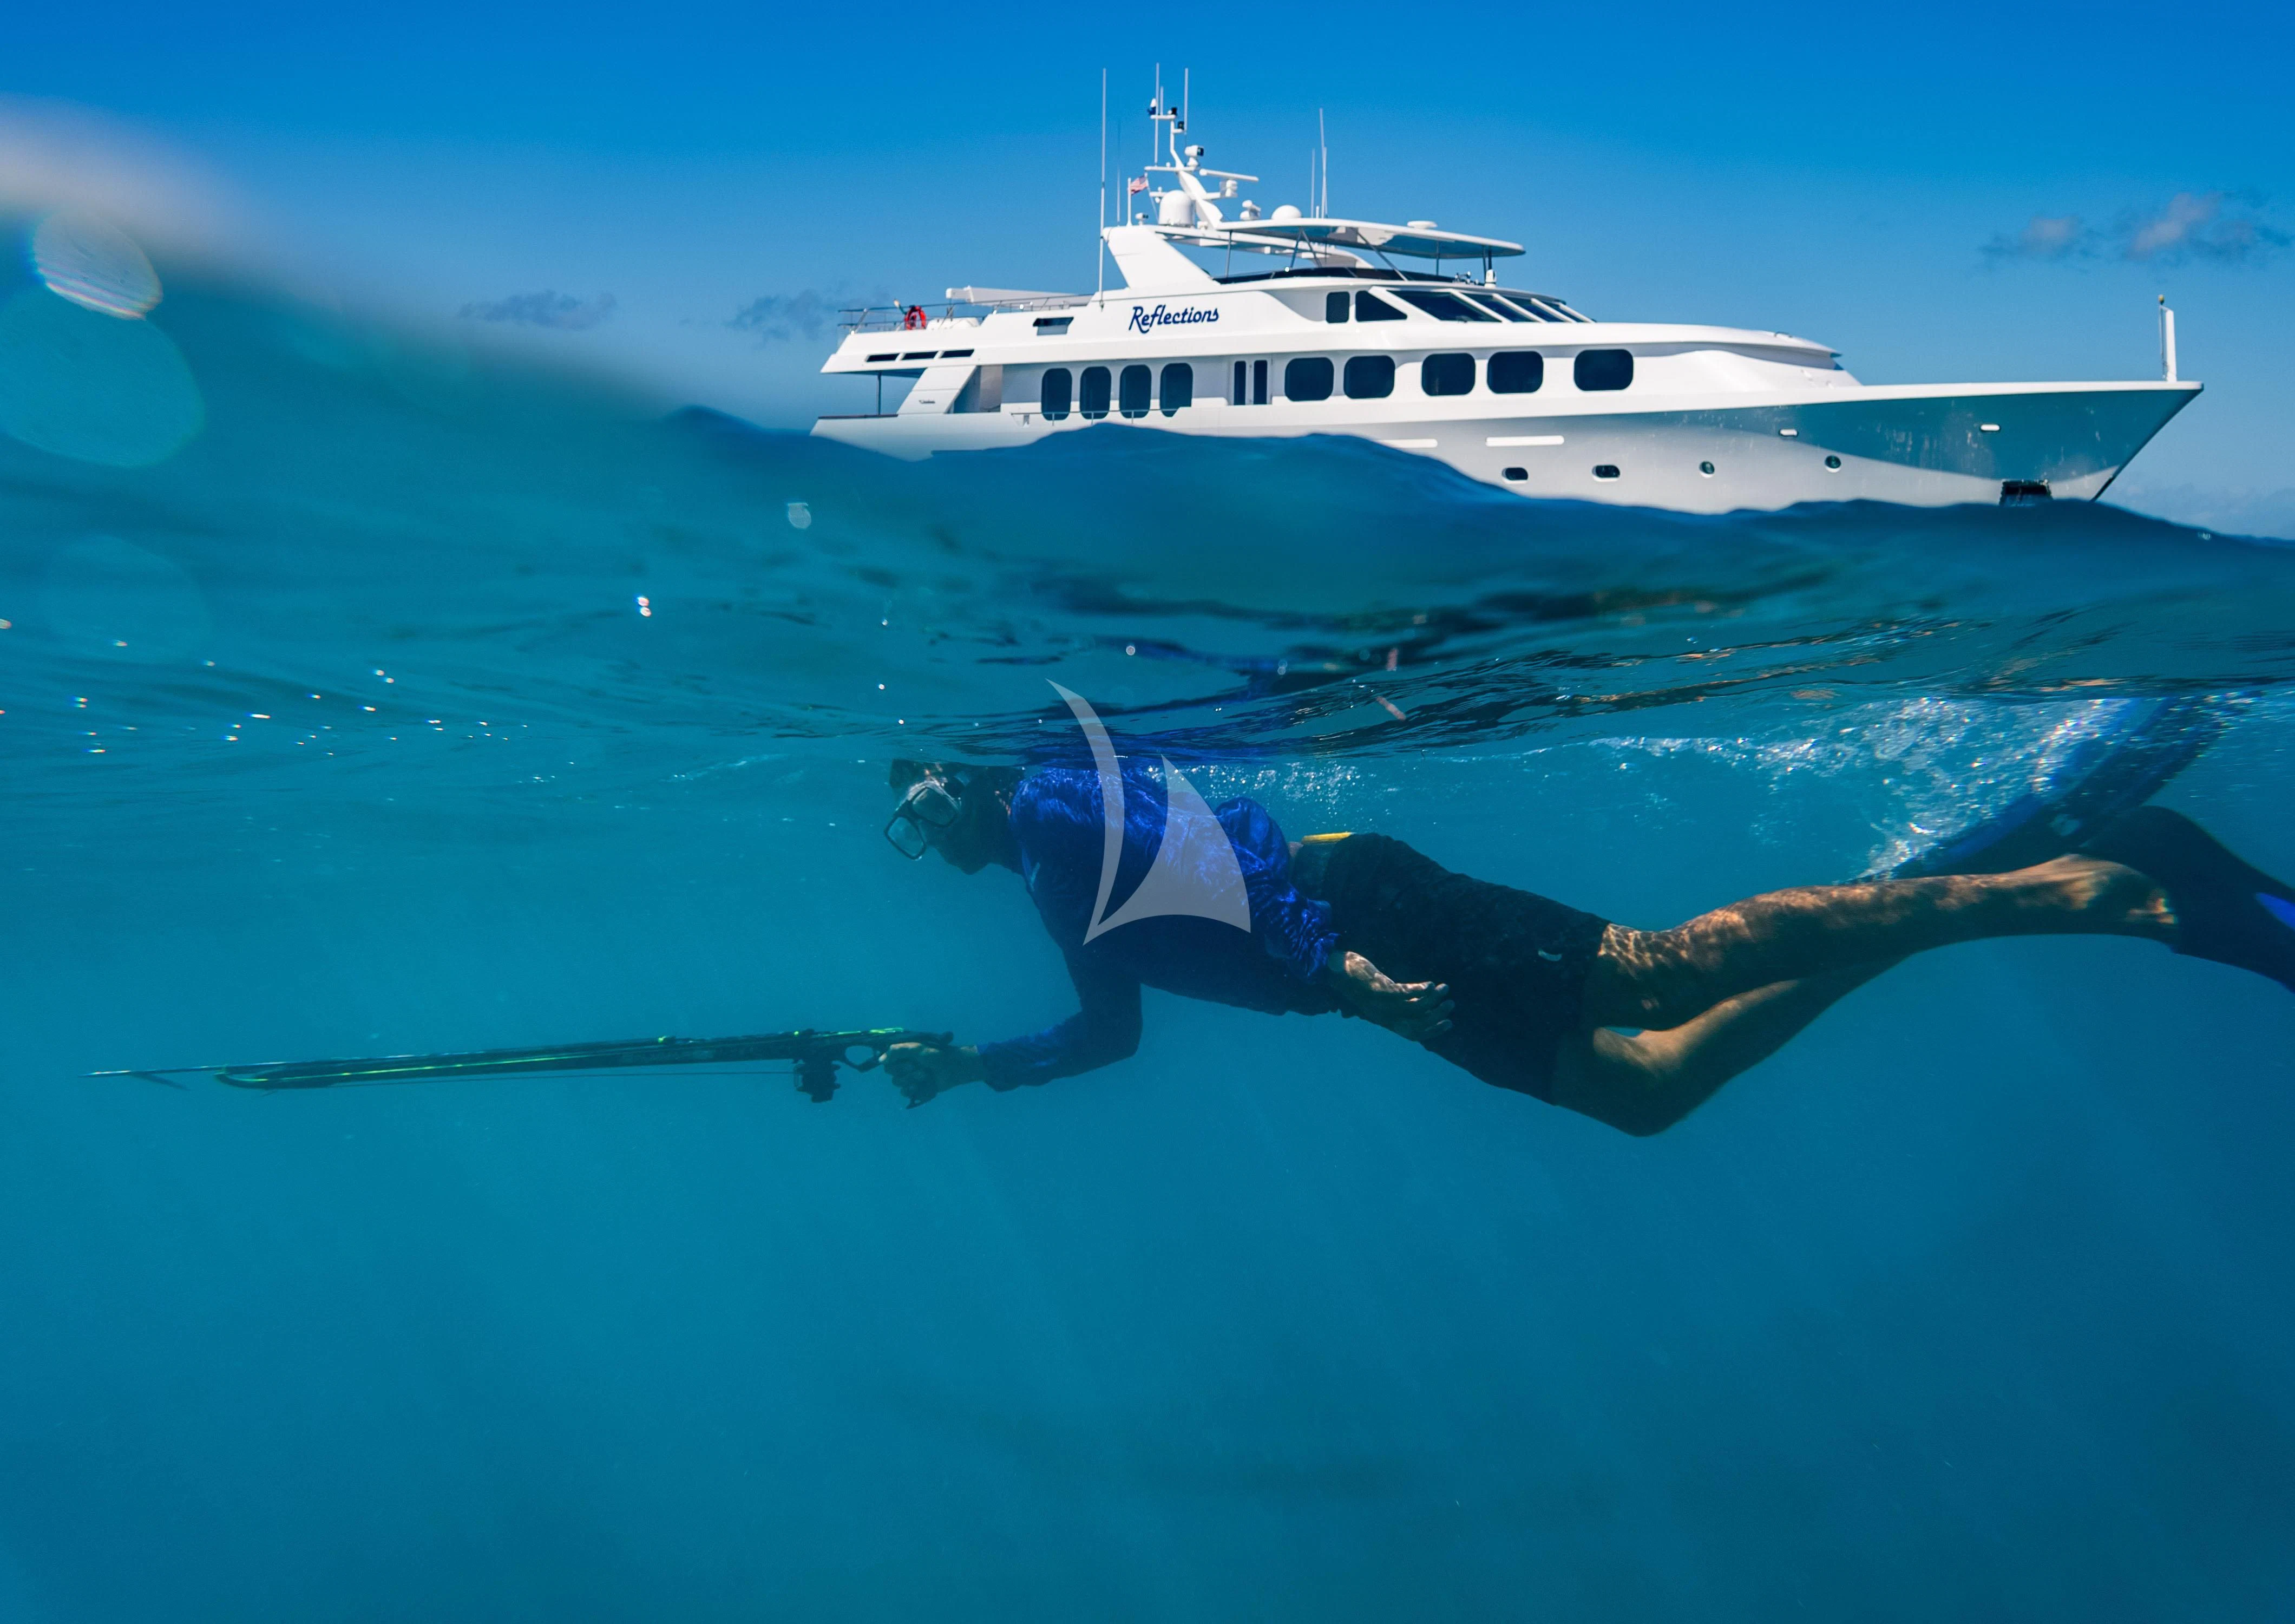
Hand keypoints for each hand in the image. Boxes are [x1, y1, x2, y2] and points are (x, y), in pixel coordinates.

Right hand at [881, 1041, 984, 1106]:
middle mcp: (904, 1067)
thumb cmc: (937, 1055)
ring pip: (898, 1084)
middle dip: (907, 1073)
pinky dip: (913, 1090)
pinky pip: (906, 1093)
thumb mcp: (917, 1049)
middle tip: (921, 1069)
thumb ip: (898, 1051)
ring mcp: (909, 1078)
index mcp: (903, 1056)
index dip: (896, 1065)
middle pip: (892, 1075)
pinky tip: (922, 1086)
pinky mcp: (916, 1089)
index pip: (887, 1064)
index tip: (909, 1063)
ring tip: (925, 1076)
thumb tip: (880, 1060)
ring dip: (912, 1080)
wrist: (953, 1068)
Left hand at [1326, 950, 1453, 1043]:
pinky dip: (1419, 990)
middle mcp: (1384, 1015)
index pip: (1413, 1033)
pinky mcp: (1379, 989)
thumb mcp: (1379, 996)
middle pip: (1416, 1023)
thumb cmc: (1358, 981)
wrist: (1337, 970)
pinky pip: (1404, 993)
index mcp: (1385, 1020)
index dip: (1432, 1031)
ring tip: (1445, 988)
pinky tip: (1430, 984)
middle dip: (1437, 1015)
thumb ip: (1395, 1001)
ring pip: (1414, 1008)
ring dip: (1433, 1000)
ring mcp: (1381, 1003)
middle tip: (1451, 1004)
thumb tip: (1418, 1001)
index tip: (1449, 1023)